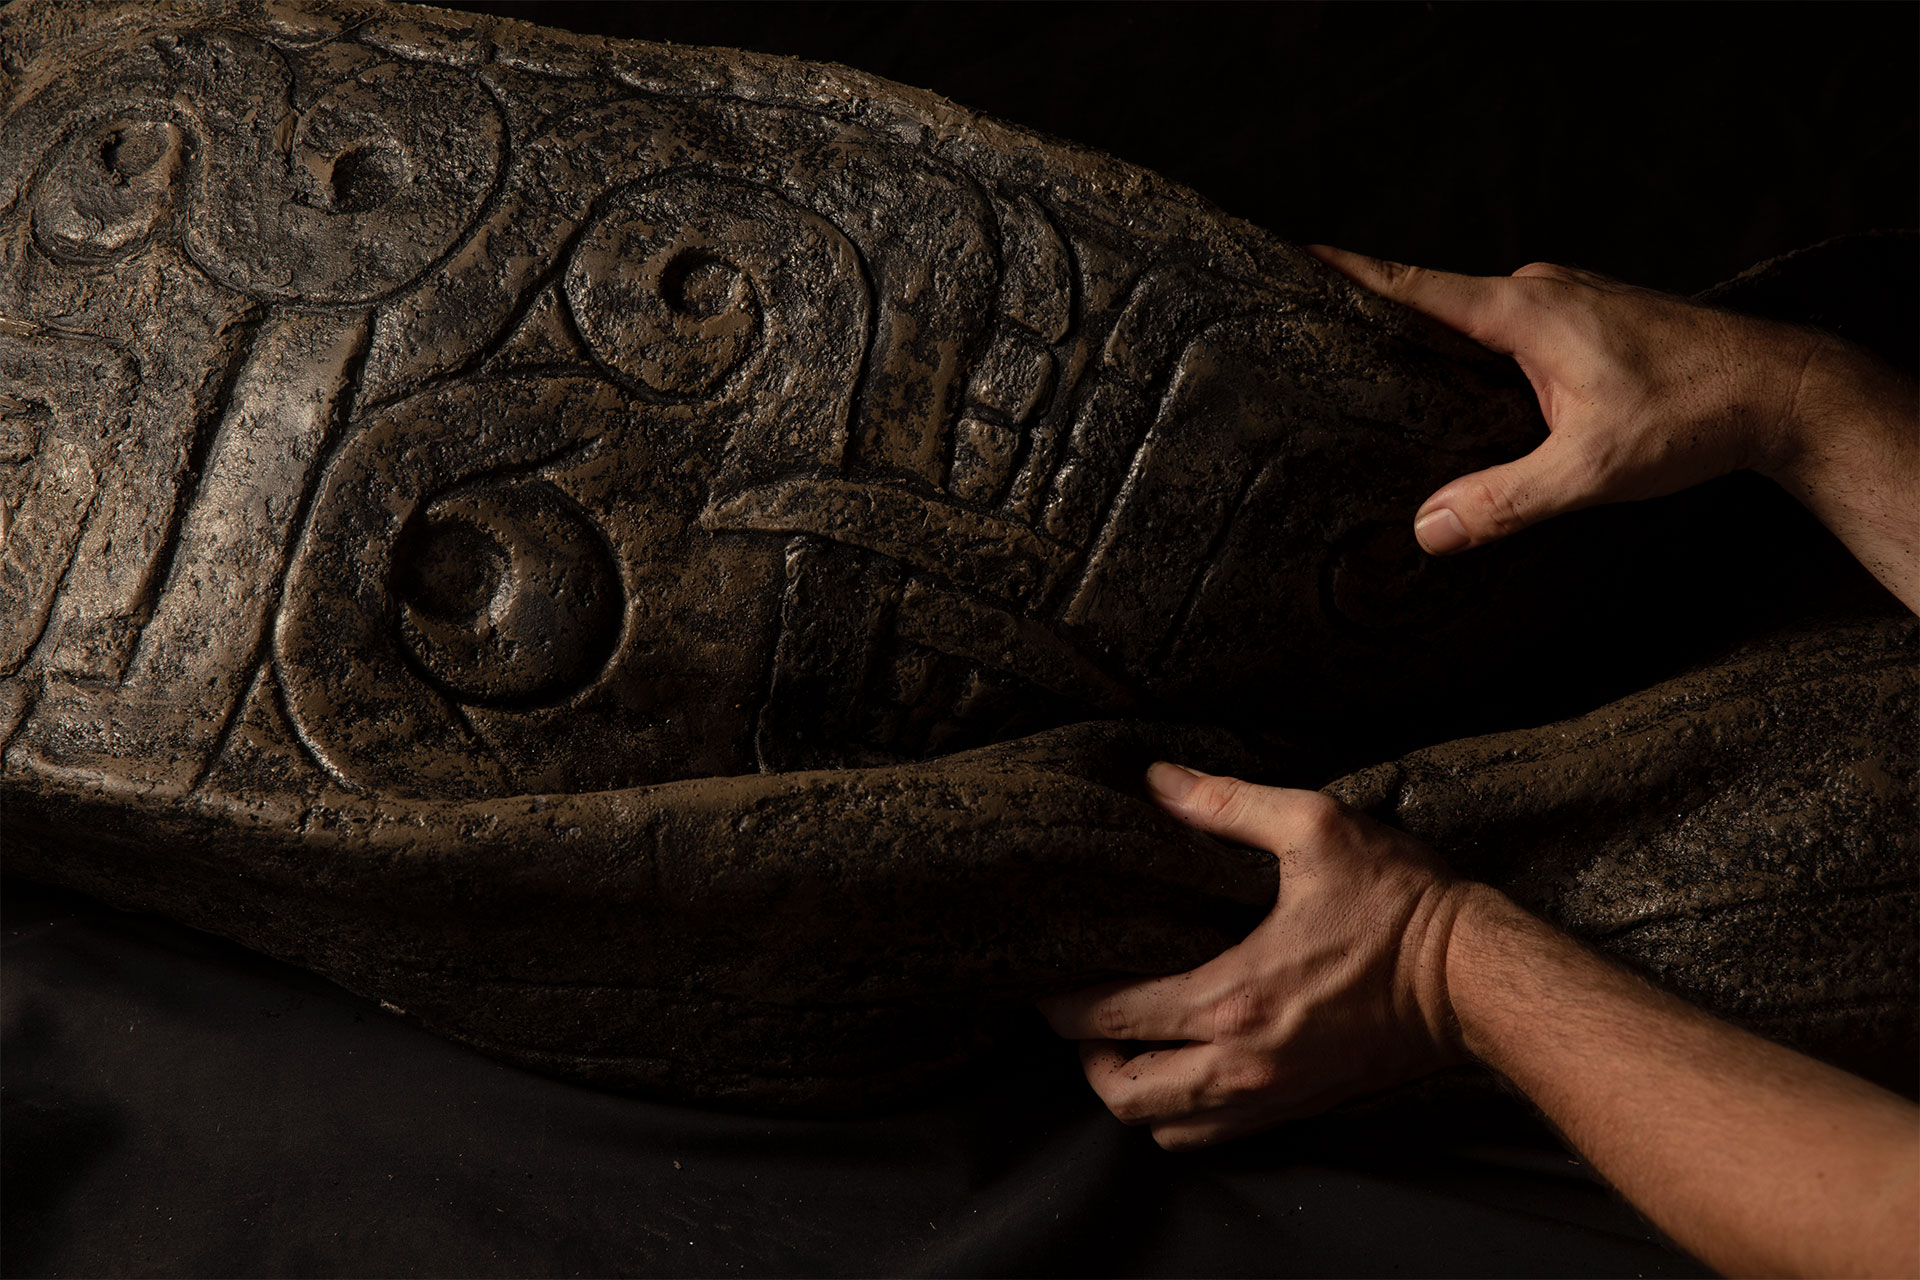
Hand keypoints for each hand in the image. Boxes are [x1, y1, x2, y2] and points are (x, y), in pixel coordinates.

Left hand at [1038, 763, 1474, 1149]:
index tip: (1043, 983)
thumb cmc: (1401, 903)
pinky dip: (1180, 1113)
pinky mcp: (1300, 1108)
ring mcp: (1272, 1096)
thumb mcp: (1316, 829)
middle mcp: (1242, 1064)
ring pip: (1166, 1129)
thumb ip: (1227, 803)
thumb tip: (1157, 780)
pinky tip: (1182, 1066)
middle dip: (1087, 1060)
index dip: (1062, 1006)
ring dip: (1132, 1093)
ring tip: (1126, 1044)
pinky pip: (1214, 1136)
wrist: (1477, 979)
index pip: (1112, 1020)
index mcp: (1233, 999)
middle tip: (1082, 1017)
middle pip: (1123, 1095)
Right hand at [1305, 246, 1832, 554]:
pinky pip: (1509, 332)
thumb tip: (1428, 532)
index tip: (1293, 256)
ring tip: (1378, 382)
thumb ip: (1504, 501)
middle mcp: (1539, 293)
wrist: (1782, 389)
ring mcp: (1566, 302)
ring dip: (1433, 346)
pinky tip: (1467, 400)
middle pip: (1434, 302)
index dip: (1349, 273)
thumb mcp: (1590, 469)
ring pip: (1474, 322)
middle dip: (1377, 322)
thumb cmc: (1693, 414)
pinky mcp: (1587, 322)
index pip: (1415, 286)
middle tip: (1315, 346)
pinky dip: (1477, 357)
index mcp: (1525, 312)